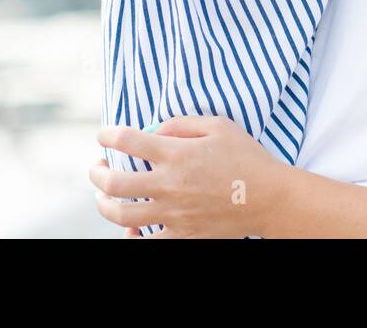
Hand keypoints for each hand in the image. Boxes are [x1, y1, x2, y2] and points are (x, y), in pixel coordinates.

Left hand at [89, 115, 284, 237]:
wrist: (270, 198)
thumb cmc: (246, 157)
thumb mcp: (219, 125)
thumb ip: (181, 124)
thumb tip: (152, 130)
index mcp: (177, 154)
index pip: (127, 141)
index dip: (108, 135)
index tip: (104, 135)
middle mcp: (170, 184)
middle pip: (113, 182)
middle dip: (97, 172)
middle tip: (97, 167)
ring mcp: (174, 214)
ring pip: (120, 214)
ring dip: (102, 204)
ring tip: (102, 196)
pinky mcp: (183, 235)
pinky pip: (144, 243)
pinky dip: (129, 235)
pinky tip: (128, 226)